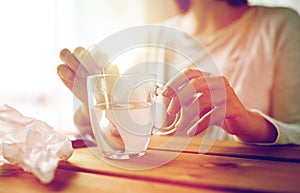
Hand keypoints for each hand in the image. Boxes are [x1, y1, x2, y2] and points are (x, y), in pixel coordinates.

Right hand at [57, 46, 118, 104]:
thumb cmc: (106, 87)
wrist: (96, 100)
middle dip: (83, 60)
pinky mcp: (64, 73)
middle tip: (89, 72)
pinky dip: (65, 73)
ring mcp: (72, 63)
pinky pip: (59, 67)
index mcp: (97, 56)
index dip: (95, 56)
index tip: (100, 67)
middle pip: (78, 50)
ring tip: (80, 75)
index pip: (93, 49)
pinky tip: (73, 79)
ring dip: (71, 63)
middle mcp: (83, 57)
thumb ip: (112, 71)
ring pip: (64, 53)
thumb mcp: (113, 79)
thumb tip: (111, 67)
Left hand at [162, 68, 276, 142]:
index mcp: (209, 78)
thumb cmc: (220, 110)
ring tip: (179, 126)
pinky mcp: (233, 108)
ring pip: (203, 99)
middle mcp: (219, 82)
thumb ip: (189, 99)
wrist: (244, 122)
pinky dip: (200, 125)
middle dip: (179, 97)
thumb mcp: (202, 103)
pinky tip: (191, 132)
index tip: (164, 93)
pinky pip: (213, 115)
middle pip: (195, 84)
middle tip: (170, 111)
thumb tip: (169, 102)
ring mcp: (227, 94)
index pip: (189, 73)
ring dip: (188, 115)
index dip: (175, 82)